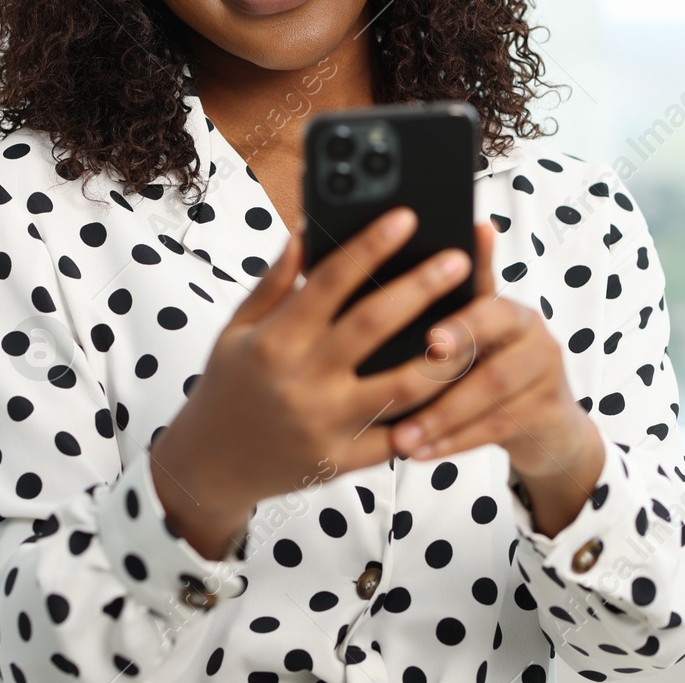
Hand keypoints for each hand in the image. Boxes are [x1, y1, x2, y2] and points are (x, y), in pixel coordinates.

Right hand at [149, 206, 472, 558]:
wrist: (209, 467)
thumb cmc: (227, 387)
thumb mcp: (236, 330)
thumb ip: (272, 283)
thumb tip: (305, 232)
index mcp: (274, 340)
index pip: (329, 281)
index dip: (370, 246)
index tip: (406, 218)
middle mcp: (300, 380)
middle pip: (372, 325)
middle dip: (420, 288)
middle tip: (458, 260)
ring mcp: (324, 424)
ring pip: (401, 387)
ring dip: (443, 356)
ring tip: (475, 325)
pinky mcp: (342, 461)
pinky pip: (399, 435)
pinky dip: (432, 412)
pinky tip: (460, 385)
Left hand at [387, 221, 605, 535]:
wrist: (549, 421)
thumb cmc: (494, 364)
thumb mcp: (477, 331)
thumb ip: (455, 298)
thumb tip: (440, 239)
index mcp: (512, 309)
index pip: (489, 308)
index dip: (461, 325)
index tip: (429, 340)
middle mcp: (538, 337)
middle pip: (492, 359)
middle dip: (444, 378)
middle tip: (402, 390)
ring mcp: (548, 378)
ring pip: (491, 399)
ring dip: (441, 419)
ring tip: (401, 437)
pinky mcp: (549, 414)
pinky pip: (497, 429)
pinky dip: (455, 442)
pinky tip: (420, 452)